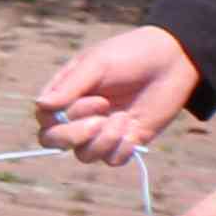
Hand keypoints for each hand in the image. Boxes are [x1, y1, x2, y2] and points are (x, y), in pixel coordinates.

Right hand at [40, 24, 201, 166]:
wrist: (174, 60)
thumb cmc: (130, 55)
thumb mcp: (97, 64)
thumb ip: (69, 87)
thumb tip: (40, 105)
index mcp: (65, 95)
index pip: (45, 121)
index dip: (63, 120)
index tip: (97, 99)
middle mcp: (78, 116)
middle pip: (55, 142)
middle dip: (75, 136)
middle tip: (101, 120)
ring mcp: (101, 131)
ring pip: (84, 155)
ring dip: (103, 141)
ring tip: (125, 120)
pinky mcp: (125, 141)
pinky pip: (112, 160)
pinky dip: (121, 149)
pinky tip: (134, 130)